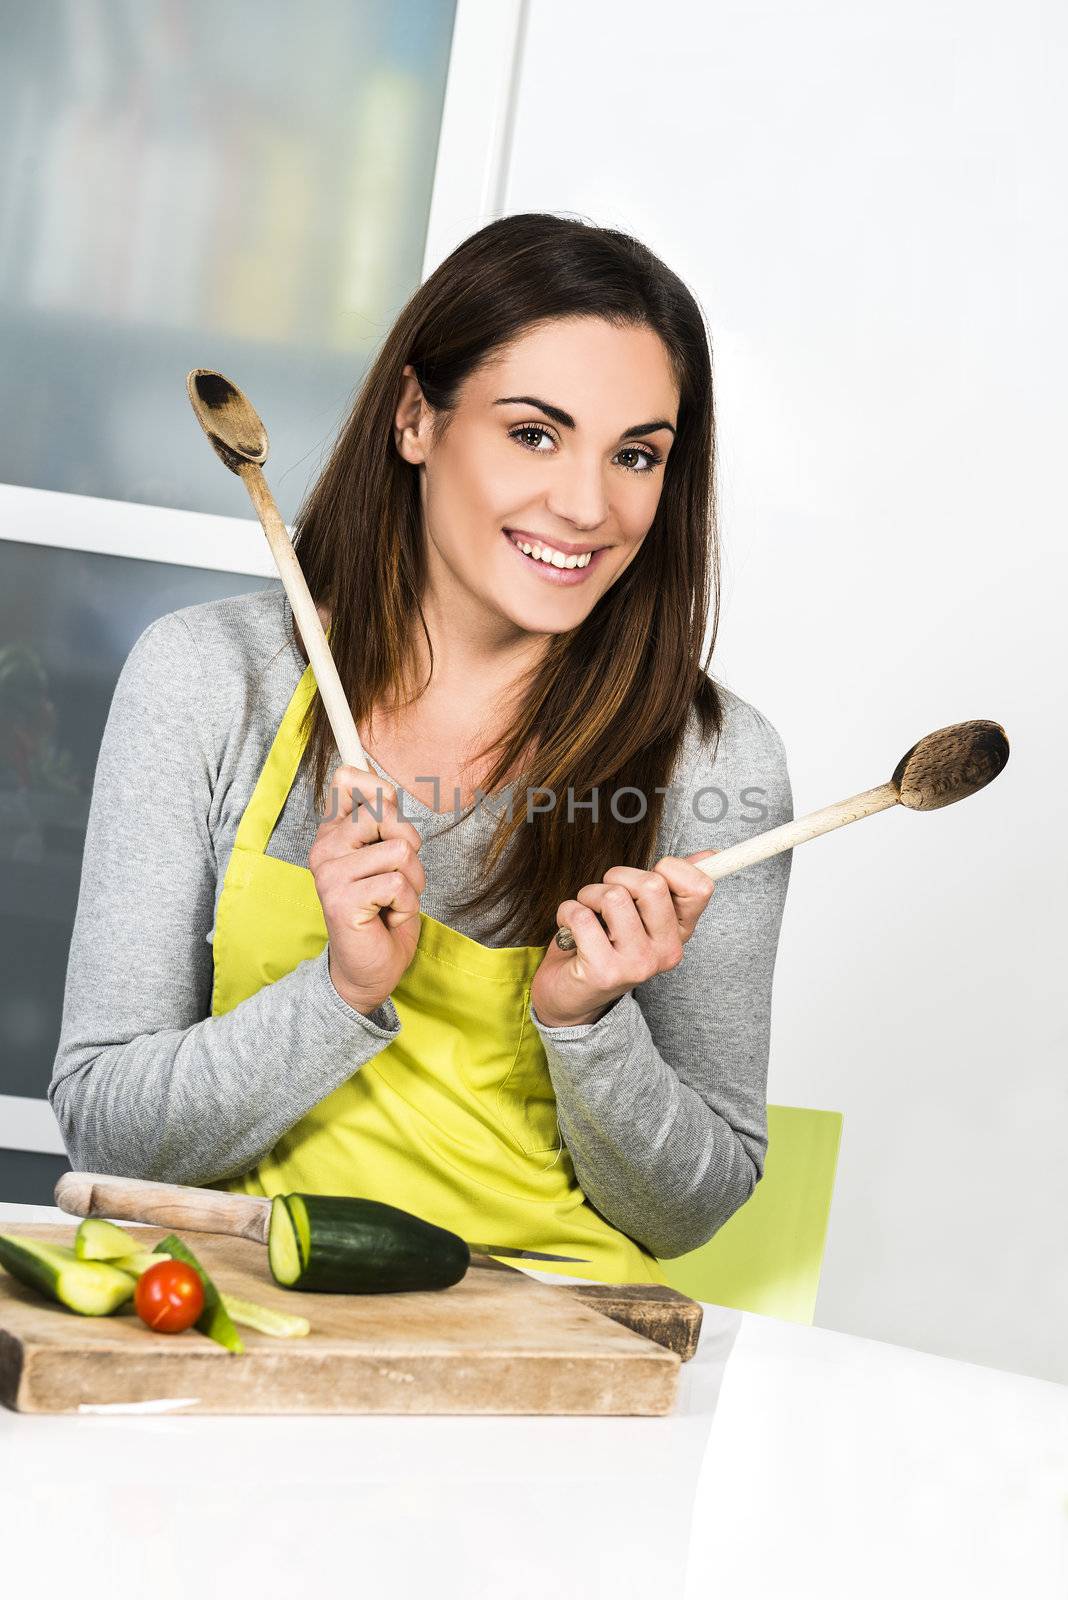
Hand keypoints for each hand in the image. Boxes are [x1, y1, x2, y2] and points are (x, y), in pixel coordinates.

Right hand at [308, 762, 425, 1016]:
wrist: (370, 969)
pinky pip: (398, 883)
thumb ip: (383, 822)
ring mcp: (329, 874)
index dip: (380, 791)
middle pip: (385, 812)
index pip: (349, 780)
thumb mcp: (389, 858)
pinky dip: (407, 905)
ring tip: (393, 902)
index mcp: (332, 834)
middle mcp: (324, 849)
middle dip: (410, 847)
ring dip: (412, 882)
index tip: (389, 820)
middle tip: (398, 878)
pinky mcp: (342, 900)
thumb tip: (376, 782)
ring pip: (400, 850)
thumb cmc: (383, 913)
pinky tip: (388, 918)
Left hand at [530, 849, 718, 1028]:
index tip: (642, 882)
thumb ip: (672, 885)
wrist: (572, 994)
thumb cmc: (605, 944)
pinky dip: (567, 912)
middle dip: (617, 876)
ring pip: (613, 897)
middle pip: (653, 884)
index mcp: (681, 933)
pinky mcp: (604, 972)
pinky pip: (581, 916)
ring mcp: (638, 965)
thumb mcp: (642, 914)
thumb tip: (709, 855)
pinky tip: (570, 929)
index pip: (700, 887)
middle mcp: (667, 951)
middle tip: (604, 896)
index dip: (669, 868)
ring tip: (587, 913)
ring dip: (589, 894)